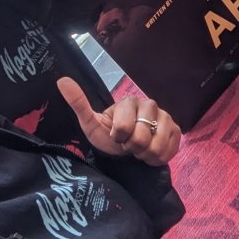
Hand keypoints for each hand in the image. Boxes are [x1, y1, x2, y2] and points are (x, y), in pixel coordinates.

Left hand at [57, 77, 180, 166]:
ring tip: (140, 149)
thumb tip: (61, 80)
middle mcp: (150, 104)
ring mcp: (166, 117)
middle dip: (132, 148)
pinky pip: (169, 151)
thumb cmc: (108, 137)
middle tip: (128, 145)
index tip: (116, 137)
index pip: (123, 129)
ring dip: (145, 155)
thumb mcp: (91, 123)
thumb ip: (78, 103)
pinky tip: (152, 152)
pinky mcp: (177, 132)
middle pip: (141, 138)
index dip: (118, 139)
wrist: (125, 152)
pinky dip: (158, 158)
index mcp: (129, 101)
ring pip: (156, 147)